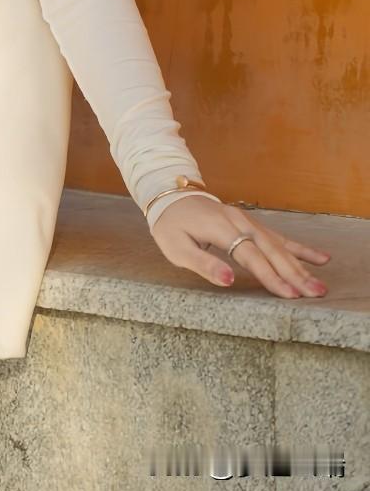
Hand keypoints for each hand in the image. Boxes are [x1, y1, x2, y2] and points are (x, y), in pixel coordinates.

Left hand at [150, 196, 329, 298]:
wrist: (171, 197)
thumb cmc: (172, 227)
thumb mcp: (176, 248)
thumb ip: (203, 264)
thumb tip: (228, 281)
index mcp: (221, 228)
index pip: (250, 256)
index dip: (270, 276)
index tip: (289, 294)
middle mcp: (239, 222)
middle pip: (271, 250)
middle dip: (294, 273)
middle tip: (316, 293)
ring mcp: (248, 221)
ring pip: (279, 245)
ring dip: (300, 265)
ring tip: (320, 284)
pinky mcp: (251, 223)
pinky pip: (278, 237)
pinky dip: (299, 248)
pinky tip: (320, 257)